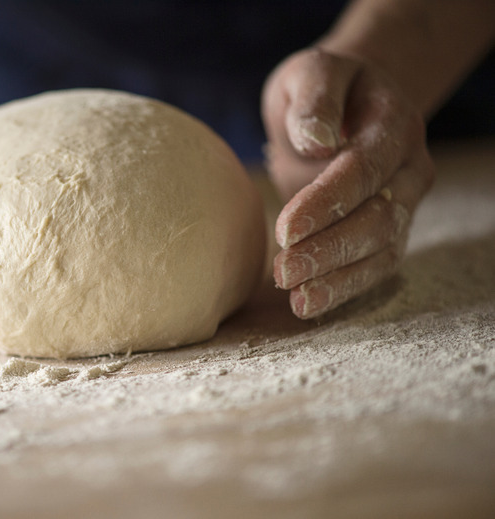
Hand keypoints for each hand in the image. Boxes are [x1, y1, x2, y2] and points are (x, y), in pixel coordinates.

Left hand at [261, 48, 434, 318]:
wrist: (349, 104)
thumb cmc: (323, 89)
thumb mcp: (312, 72)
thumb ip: (315, 98)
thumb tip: (317, 140)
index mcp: (394, 125)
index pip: (363, 170)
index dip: (326, 202)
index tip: (285, 229)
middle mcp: (408, 168)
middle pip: (378, 219)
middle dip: (329, 250)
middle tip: (282, 272)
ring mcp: (404, 204)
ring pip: (380, 250)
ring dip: (337, 278)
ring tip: (296, 298)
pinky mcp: (388, 230)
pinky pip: (374, 266)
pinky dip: (343, 288)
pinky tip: (307, 304)